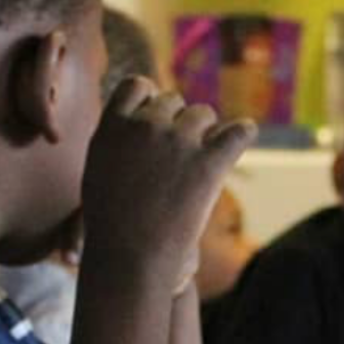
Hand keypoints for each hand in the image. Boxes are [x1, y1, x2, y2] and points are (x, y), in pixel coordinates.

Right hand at [83, 77, 255, 286]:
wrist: (131, 258)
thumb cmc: (111, 224)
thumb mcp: (99, 172)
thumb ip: (119, 140)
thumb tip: (141, 120)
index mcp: (113, 125)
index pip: (136, 85)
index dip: (149, 99)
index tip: (157, 117)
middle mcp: (145, 125)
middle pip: (172, 101)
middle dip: (178, 122)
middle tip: (178, 153)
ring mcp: (178, 141)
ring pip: (203, 114)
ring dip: (205, 132)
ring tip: (199, 160)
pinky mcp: (209, 162)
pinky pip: (239, 132)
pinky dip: (243, 133)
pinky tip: (244, 137)